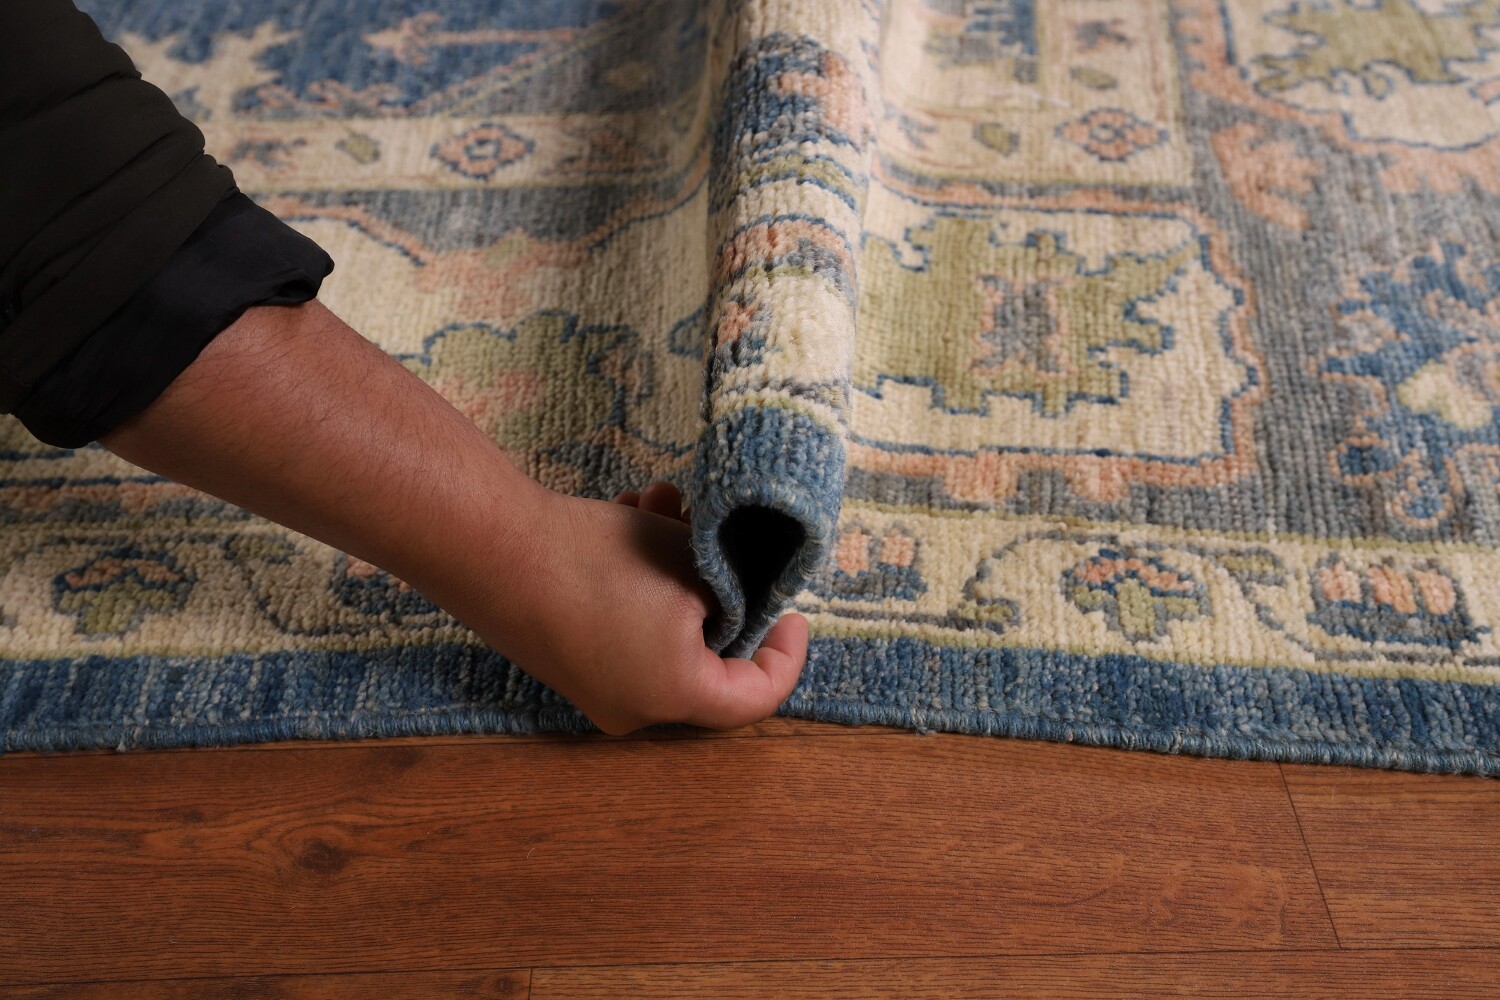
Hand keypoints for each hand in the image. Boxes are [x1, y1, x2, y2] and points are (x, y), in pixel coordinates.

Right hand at [479, 481, 808, 735]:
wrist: (490, 546)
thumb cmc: (598, 560)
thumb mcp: (691, 564)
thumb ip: (732, 588)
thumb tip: (739, 596)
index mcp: (675, 696)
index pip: (755, 697)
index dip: (786, 653)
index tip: (791, 610)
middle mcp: (633, 706)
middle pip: (706, 653)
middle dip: (718, 582)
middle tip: (720, 537)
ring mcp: (593, 684)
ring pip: (662, 624)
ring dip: (673, 563)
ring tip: (666, 504)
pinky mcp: (564, 652)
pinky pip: (622, 621)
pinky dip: (636, 575)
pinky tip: (631, 514)